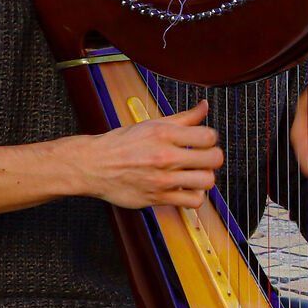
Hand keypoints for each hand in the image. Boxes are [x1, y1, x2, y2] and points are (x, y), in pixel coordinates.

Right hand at [68, 100, 223, 208]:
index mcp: (164, 133)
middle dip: (213, 157)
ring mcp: (162, 179)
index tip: (204, 142)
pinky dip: (195, 196)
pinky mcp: (158, 198)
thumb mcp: (152, 124)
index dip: (210, 139)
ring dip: (205, 177)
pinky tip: (187, 188)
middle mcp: (165, 156)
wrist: (94, 165)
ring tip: (196, 174)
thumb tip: (204, 106)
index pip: (208, 136)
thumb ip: (183, 118)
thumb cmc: (121, 144)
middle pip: (213, 159)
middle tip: (204, 158)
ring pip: (206, 181)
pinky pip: (192, 201)